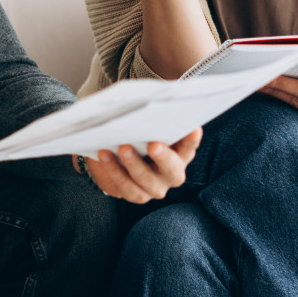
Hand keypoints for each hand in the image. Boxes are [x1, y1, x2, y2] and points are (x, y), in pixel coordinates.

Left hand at [85, 127, 202, 203]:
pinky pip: (126, 188)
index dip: (192, 140)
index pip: (190, 146)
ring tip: (122, 148)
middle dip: (163, 158)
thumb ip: (150, 118)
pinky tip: (104, 156)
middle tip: (154, 145)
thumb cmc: (138, 136)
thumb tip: (144, 101)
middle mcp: (172, 173)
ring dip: (134, 165)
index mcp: (181, 153)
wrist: (118, 157)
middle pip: (172, 170)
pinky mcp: (137, 195)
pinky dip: (114, 171)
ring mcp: (156, 187)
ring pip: (147, 181)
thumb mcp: (146, 126)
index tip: (193, 129)